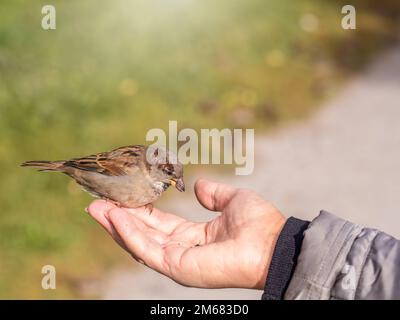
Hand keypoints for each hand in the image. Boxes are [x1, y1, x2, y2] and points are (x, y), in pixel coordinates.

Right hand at [88, 179, 285, 288]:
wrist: (273, 242)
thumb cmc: (259, 223)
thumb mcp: (232, 200)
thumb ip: (214, 194)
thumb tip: (197, 187)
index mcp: (194, 236)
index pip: (158, 224)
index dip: (139, 211)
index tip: (120, 197)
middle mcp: (182, 250)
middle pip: (143, 233)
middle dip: (119, 218)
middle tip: (95, 202)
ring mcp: (178, 261)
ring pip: (139, 242)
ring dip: (117, 225)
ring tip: (96, 208)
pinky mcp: (178, 267)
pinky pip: (148, 249)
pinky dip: (129, 234)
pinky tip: (116, 217)